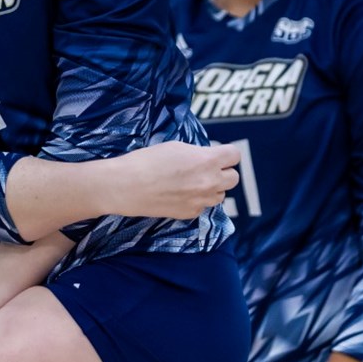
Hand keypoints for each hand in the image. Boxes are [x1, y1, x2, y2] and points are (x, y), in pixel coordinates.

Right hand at [102, 140, 240, 219]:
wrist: (127, 186)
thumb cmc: (148, 160)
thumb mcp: (177, 147)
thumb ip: (198, 153)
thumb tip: (206, 158)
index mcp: (207, 160)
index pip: (235, 156)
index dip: (227, 154)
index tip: (218, 155)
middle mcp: (210, 182)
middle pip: (234, 178)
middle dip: (223, 172)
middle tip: (206, 169)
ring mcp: (201, 201)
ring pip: (220, 196)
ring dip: (212, 189)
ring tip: (192, 183)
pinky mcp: (190, 214)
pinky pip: (203, 207)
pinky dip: (196, 201)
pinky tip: (180, 195)